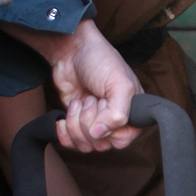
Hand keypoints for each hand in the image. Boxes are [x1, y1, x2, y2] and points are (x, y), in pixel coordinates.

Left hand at [8, 20, 142, 151]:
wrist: (72, 50)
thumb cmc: (101, 60)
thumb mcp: (120, 84)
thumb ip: (118, 113)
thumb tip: (99, 134)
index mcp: (132, 114)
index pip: (122, 140)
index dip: (109, 128)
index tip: (103, 105)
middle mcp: (114, 122)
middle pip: (101, 145)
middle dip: (89, 121)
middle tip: (91, 98)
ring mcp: (94, 124)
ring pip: (86, 145)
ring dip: (76, 124)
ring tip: (80, 101)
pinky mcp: (76, 123)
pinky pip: (71, 143)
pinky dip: (64, 133)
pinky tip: (63, 119)